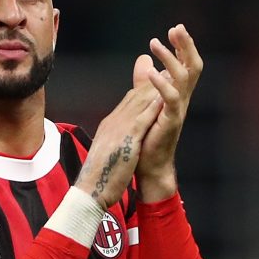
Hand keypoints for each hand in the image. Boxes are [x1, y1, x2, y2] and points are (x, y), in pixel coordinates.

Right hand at [75, 58, 164, 208]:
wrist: (89, 193)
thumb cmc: (98, 178)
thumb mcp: (108, 154)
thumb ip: (117, 139)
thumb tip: (123, 134)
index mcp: (109, 127)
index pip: (128, 103)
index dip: (143, 90)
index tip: (156, 79)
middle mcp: (112, 124)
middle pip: (134, 98)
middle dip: (151, 82)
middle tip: (168, 66)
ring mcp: (118, 131)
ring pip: (138, 104)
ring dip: (154, 87)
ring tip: (170, 74)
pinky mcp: (125, 142)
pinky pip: (140, 120)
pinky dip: (152, 106)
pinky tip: (163, 97)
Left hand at [136, 24, 202, 200]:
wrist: (147, 164)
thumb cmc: (147, 135)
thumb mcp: (144, 101)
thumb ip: (145, 81)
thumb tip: (143, 59)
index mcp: (176, 93)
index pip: (184, 64)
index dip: (182, 46)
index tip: (175, 28)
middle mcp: (181, 99)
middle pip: (192, 66)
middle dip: (185, 46)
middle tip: (177, 28)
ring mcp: (178, 109)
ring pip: (183, 78)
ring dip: (170, 59)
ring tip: (156, 43)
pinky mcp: (171, 121)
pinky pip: (170, 99)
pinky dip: (162, 84)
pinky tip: (152, 73)